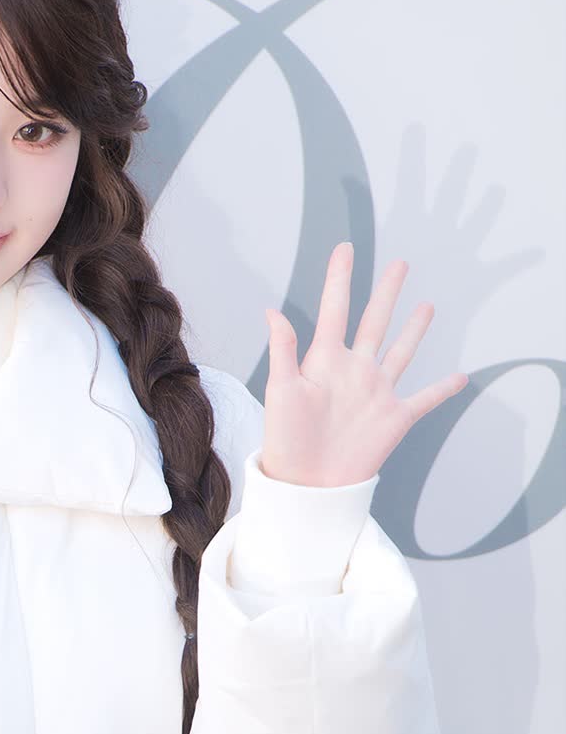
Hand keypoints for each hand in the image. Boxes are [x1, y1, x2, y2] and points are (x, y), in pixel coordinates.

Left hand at [262, 241, 467, 486]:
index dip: (340, 278)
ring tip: (427, 305)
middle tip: (400, 264)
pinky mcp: (395, 418)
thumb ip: (283, 350)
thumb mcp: (282, 390)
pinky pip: (425, 399)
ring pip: (401, 352)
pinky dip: (444, 389)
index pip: (336, 308)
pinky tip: (461, 377)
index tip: (345, 248)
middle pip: (376, 321)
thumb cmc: (286, 440)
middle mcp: (355, 370)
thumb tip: (272, 311)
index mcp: (325, 360)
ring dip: (415, 329)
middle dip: (387, 292)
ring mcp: (377, 393)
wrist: (307, 485)